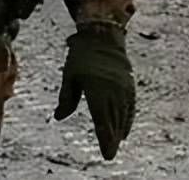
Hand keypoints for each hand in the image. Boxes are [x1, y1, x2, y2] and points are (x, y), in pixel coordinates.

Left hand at [53, 24, 134, 159]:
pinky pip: (130, 105)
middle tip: (110, 153)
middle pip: (114, 120)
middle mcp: (112, 90)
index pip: (102, 120)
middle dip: (112, 139)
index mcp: (97, 90)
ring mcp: (122, 87)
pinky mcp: (128, 83)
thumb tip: (58, 117)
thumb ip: (66, 98)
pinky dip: (128, 118)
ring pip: (123, 114)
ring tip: (117, 142)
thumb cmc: (81, 55)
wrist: (102, 34)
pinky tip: (125, 128)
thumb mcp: (69, 75)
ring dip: (120, 129)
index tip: (107, 153)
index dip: (105, 139)